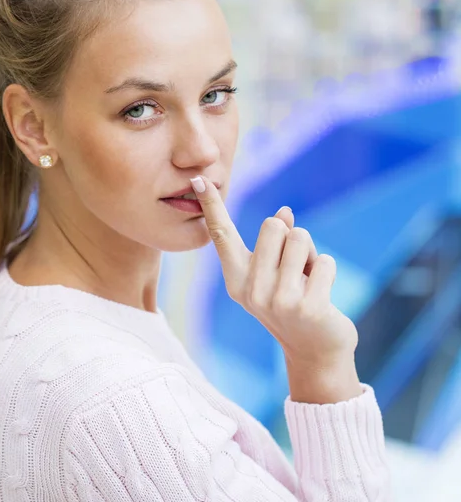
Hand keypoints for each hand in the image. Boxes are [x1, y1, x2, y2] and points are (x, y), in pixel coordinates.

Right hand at [191, 176, 361, 401]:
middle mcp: (250, 289)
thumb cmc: (293, 303)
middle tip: (295, 269)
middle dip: (292, 237)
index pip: (222, 234)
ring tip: (308, 281)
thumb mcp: (276, 273)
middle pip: (273, 226)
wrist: (314, 350)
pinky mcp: (307, 308)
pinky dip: (328, 270)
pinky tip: (323, 294)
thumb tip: (284, 212)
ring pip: (300, 238)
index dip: (212, 205)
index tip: (200, 177)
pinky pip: (325, 261)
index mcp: (236, 278)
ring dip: (311, 254)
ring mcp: (277, 300)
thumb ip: (277, 242)